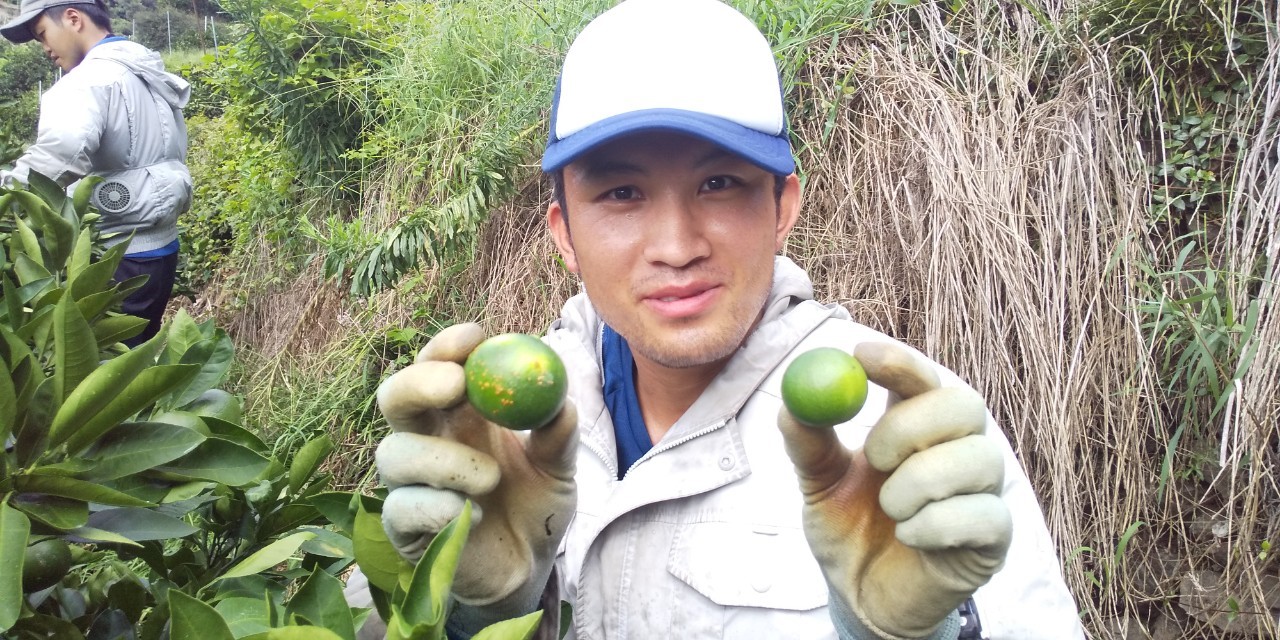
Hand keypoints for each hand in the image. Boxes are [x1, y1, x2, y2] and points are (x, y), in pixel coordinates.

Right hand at [376, 323, 576, 605]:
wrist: (527, 567)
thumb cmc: (535, 505)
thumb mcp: (558, 468)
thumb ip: (558, 436)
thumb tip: (561, 402)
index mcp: (459, 413)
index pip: (438, 365)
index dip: (447, 347)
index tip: (473, 339)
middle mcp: (427, 440)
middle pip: (395, 396)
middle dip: (419, 382)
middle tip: (455, 384)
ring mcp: (410, 484)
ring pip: (395, 453)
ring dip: (443, 459)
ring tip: (490, 478)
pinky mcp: (404, 528)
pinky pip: (401, 508)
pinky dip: (437, 506)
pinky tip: (471, 515)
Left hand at [778, 342, 1011, 638]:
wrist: (863, 596)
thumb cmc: (849, 530)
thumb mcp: (818, 486)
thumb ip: (808, 444)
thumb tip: (791, 403)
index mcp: (917, 425)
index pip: (921, 377)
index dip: (898, 361)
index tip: (862, 356)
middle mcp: (958, 447)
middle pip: (963, 404)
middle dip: (912, 425)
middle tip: (873, 454)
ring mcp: (983, 490)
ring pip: (978, 458)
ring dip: (919, 484)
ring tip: (890, 510)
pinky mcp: (996, 535)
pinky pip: (983, 514)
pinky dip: (935, 525)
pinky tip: (911, 538)